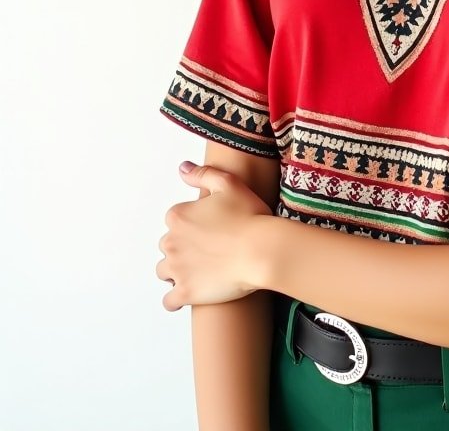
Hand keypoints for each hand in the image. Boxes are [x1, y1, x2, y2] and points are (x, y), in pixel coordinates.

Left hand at [157, 160, 272, 311]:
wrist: (262, 250)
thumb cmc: (249, 216)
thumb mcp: (229, 183)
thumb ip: (202, 174)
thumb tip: (183, 168)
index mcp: (178, 216)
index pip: (175, 221)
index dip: (192, 225)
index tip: (209, 230)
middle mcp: (171, 242)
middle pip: (168, 247)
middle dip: (183, 249)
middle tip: (208, 250)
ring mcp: (176, 270)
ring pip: (165, 272)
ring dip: (177, 272)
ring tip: (199, 272)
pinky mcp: (185, 293)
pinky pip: (169, 301)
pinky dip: (176, 299)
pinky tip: (189, 294)